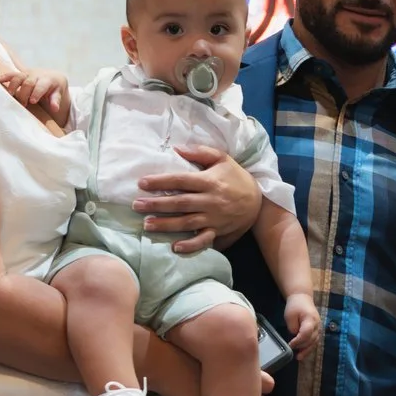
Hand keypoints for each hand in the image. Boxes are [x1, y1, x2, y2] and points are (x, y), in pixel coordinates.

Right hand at [0, 67, 69, 127]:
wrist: (53, 76)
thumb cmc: (55, 88)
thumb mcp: (58, 93)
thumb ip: (55, 100)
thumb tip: (55, 109)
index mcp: (47, 80)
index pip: (41, 85)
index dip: (36, 93)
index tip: (32, 101)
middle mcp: (36, 75)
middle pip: (28, 82)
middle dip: (24, 93)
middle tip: (23, 104)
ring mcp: (27, 74)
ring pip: (18, 77)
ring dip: (13, 86)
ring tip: (10, 95)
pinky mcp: (21, 74)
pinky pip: (12, 74)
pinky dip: (5, 77)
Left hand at [136, 148, 261, 254]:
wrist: (258, 201)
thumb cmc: (236, 177)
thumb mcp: (223, 159)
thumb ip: (200, 152)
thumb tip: (177, 148)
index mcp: (209, 181)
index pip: (181, 181)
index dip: (161, 182)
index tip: (142, 183)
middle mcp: (210, 200)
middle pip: (180, 203)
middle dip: (157, 205)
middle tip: (136, 206)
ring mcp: (213, 218)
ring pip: (186, 222)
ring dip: (166, 224)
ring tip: (147, 225)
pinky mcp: (217, 230)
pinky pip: (203, 240)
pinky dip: (190, 245)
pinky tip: (175, 247)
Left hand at [284, 293, 319, 357]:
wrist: (302, 298)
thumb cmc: (295, 306)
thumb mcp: (290, 315)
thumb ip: (292, 327)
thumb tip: (295, 337)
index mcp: (310, 319)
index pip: (306, 333)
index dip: (298, 341)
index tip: (290, 345)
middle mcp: (317, 325)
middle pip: (311, 339)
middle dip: (302, 346)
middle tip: (292, 351)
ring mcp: (319, 328)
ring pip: (314, 342)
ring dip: (306, 350)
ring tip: (298, 357)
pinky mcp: (317, 331)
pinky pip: (314, 341)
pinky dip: (308, 348)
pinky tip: (302, 353)